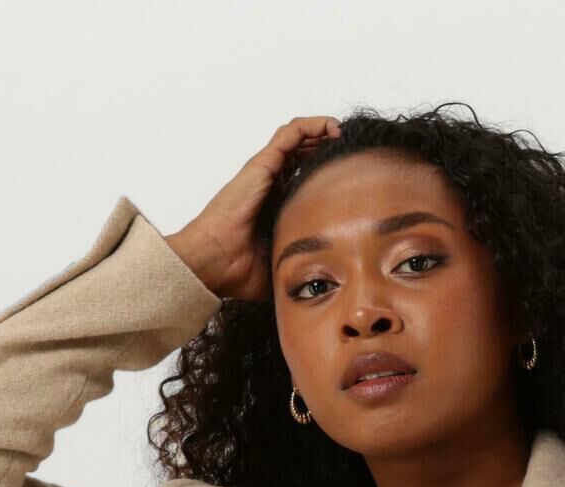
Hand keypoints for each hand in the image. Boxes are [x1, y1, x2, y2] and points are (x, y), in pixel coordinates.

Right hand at [166, 118, 343, 304]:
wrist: (214, 262)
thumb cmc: (236, 270)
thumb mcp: (278, 268)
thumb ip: (297, 267)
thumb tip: (319, 283)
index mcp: (272, 203)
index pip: (300, 177)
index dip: (323, 172)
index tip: (346, 178)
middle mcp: (268, 182)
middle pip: (301, 152)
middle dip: (325, 147)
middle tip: (349, 152)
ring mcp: (265, 170)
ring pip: (297, 137)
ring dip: (322, 131)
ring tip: (343, 134)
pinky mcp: (264, 163)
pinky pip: (292, 132)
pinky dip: (314, 125)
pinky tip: (333, 128)